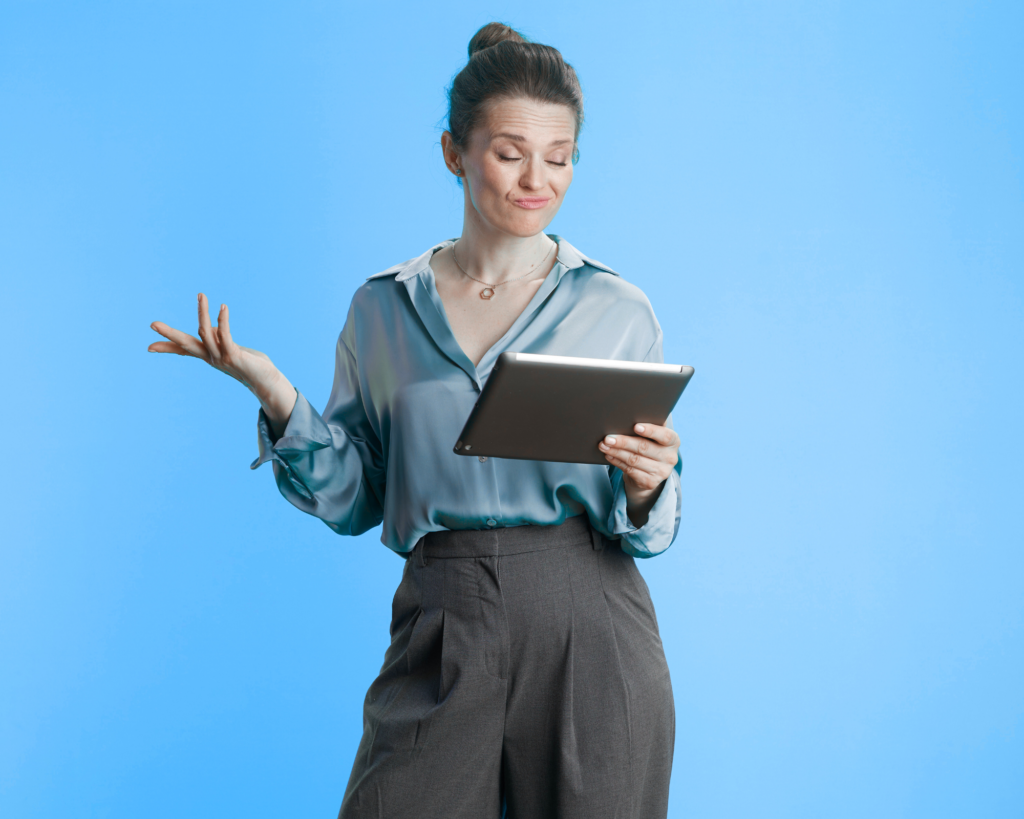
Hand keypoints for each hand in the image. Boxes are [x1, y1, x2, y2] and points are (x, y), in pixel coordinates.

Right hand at [148, 293, 296, 434]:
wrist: (267, 382)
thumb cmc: (249, 364)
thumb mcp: (230, 348)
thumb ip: (218, 339)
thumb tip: (210, 327)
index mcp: (208, 356)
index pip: (183, 350)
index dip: (167, 347)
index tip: (148, 347)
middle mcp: (211, 358)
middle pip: (186, 344)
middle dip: (169, 334)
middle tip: (153, 324)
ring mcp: (222, 357)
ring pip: (206, 333)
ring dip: (203, 313)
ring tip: (201, 295)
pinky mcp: (235, 356)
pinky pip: (225, 335)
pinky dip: (222, 320)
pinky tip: (223, 307)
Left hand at [598, 423, 679, 527]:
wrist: (651, 471)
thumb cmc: (649, 445)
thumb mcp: (653, 436)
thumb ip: (648, 425)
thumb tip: (628, 415)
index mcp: (673, 441)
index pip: (665, 435)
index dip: (651, 431)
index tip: (635, 426)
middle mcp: (670, 458)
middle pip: (644, 448)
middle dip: (624, 442)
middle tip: (608, 437)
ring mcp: (661, 472)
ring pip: (634, 460)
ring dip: (616, 452)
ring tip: (603, 445)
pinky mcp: (650, 482)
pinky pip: (630, 470)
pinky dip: (617, 461)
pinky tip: (608, 455)